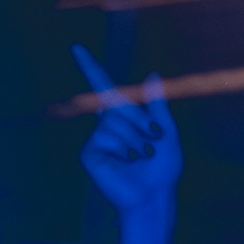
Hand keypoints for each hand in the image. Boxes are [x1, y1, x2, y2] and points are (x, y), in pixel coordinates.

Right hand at [71, 45, 181, 223]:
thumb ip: (157, 105)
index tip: (77, 47)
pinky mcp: (90, 153)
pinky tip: (127, 162)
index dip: (91, 67)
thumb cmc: (162, 168)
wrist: (154, 197)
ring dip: (135, 139)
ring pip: (114, 123)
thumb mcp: (167, 133)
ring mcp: (97, 139)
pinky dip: (123, 149)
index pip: (105, 88)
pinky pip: (105, 137)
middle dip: (141, 121)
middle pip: (119, 105)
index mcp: (125, 117)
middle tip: (153, 141)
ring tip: (141, 157)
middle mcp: (107, 124)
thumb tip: (152, 74)